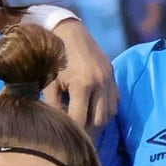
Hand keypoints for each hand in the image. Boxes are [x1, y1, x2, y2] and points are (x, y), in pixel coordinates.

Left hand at [44, 14, 119, 134]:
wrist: (68, 32)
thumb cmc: (54, 58)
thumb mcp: (50, 83)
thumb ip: (54, 106)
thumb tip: (59, 126)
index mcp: (82, 84)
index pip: (80, 119)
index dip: (73, 130)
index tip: (66, 133)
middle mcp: (100, 83)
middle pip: (99, 121)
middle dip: (87, 127)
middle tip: (75, 127)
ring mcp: (109, 79)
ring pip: (110, 113)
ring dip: (97, 119)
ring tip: (84, 117)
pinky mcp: (113, 75)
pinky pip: (115, 101)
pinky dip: (106, 108)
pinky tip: (93, 106)